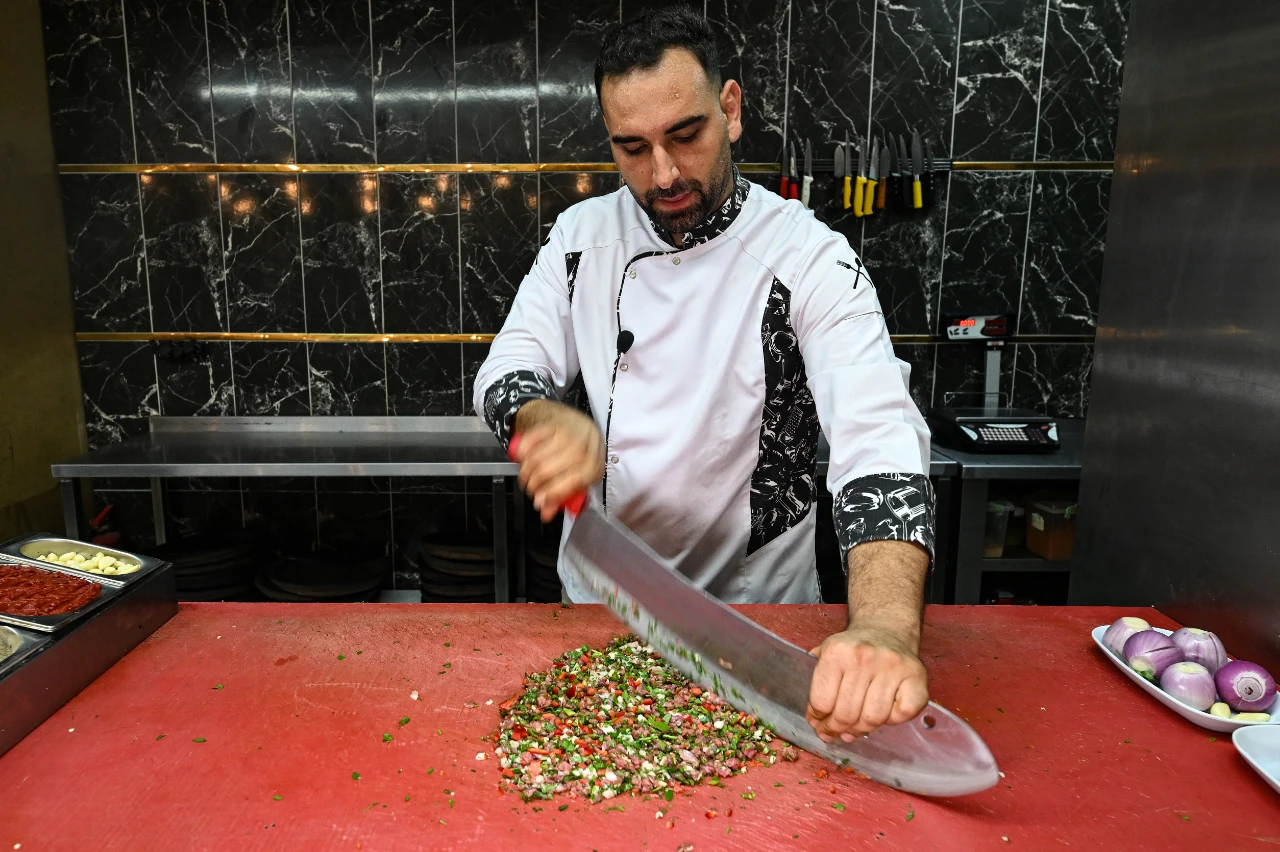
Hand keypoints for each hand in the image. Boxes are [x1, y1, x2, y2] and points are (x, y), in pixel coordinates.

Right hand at [512, 400, 604, 521]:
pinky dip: (522, 453)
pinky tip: (523, 459)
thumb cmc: (583, 457)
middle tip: (530, 490)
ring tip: (526, 477)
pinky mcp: (552, 425)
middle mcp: (581, 449)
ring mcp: (565, 434)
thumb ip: (563, 497)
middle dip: (533, 485)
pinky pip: (529, 441)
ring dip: (525, 472)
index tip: (539, 502)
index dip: (550, 495)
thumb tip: (546, 514)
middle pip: (547, 470)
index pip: (569, 483)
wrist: (582, 426)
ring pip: (535, 457)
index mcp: (592, 466)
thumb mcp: (581, 479)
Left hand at [805, 625, 929, 740]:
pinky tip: (884, 714)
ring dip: (863, 729)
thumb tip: (816, 722)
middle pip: (846, 714)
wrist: (886, 627)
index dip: (818, 718)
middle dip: (838, 729)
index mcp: (837, 652)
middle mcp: (864, 657)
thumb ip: (816, 683)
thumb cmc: (854, 648)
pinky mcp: (916, 676)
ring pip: (873, 718)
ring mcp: (892, 667)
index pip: (821, 701)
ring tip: (856, 728)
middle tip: (835, 732)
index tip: (818, 723)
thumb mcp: (826, 653)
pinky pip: (902, 714)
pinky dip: (892, 720)